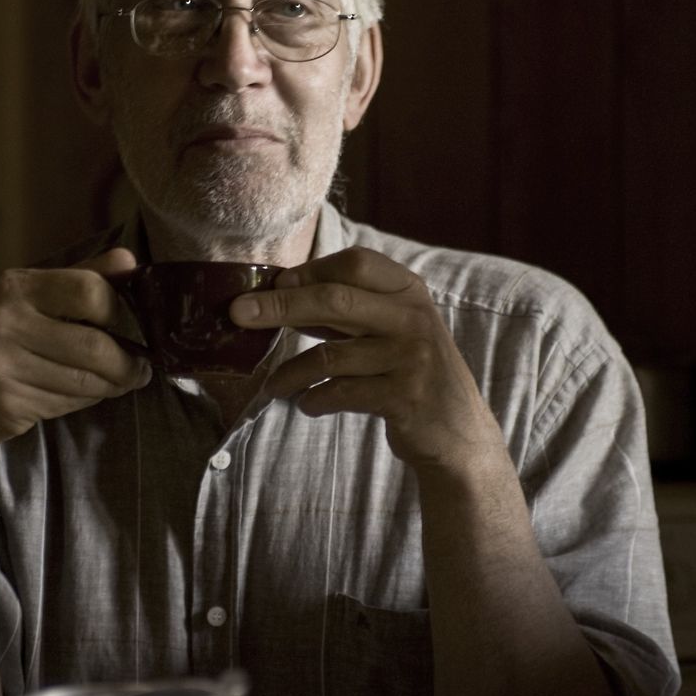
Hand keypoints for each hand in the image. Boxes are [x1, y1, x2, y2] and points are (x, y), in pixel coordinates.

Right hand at [0, 248, 149, 457]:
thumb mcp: (30, 299)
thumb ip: (80, 277)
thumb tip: (130, 259)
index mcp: (15, 285)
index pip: (89, 290)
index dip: (117, 311)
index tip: (125, 326)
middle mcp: (3, 319)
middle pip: (94, 344)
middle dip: (126, 363)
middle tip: (139, 370)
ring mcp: (1, 362)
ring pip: (84, 380)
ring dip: (111, 386)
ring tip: (118, 383)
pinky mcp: (5, 401)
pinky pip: (67, 403)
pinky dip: (84, 402)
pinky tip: (79, 396)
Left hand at [231, 247, 494, 476]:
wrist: (457, 432)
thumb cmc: (410, 372)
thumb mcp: (391, 330)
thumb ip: (349, 310)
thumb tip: (279, 295)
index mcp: (410, 292)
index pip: (356, 263)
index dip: (310, 270)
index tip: (275, 284)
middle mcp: (413, 318)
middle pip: (335, 300)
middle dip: (280, 306)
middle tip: (237, 314)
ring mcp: (411, 357)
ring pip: (330, 355)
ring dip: (290, 372)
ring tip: (272, 387)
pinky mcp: (404, 397)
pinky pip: (341, 393)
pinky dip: (314, 400)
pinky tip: (306, 405)